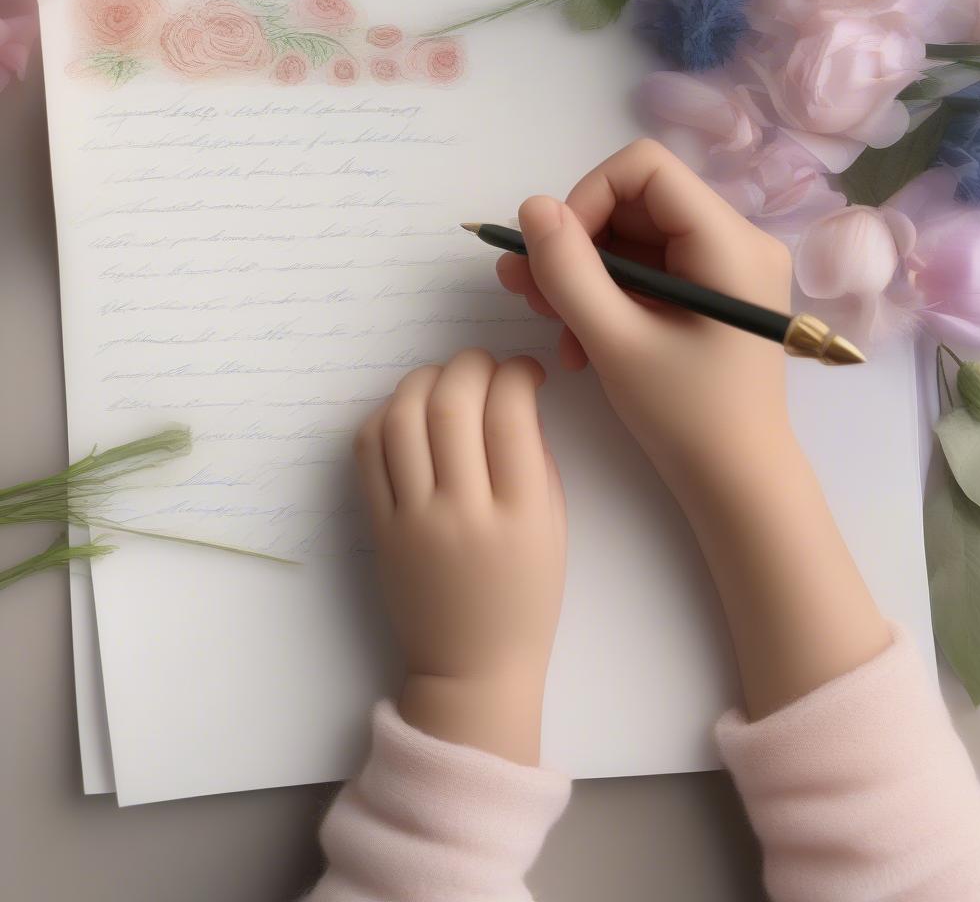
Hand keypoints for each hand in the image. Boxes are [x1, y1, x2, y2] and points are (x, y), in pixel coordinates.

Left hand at [354, 349, 565, 763]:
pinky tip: (408, 411)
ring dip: (423, 380)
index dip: (517, 374)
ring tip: (443, 381)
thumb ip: (537, 461)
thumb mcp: (554, 531)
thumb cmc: (525, 601)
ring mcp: (413, 520)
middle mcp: (464, 511)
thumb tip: (513, 400)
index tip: (524, 372)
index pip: (511, 415)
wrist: (470, 670)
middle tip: (482, 366)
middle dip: (469, 366)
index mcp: (522, 514)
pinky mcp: (378, 528)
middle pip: (451, 407)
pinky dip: (386, 414)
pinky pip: (368, 452)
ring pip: (402, 419)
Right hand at [500, 140, 888, 717]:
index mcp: (730, 243)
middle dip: (576, 243)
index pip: (645, 169)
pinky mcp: (709, 296)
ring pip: (635, 240)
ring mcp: (724, 269)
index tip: (553, 252)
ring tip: (544, 317)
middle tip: (527, 289)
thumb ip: (569, 272)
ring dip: (583, 274)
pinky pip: (647, 273)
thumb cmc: (686, 418)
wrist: (736, 482)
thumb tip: (531, 206)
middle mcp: (735, 241)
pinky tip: (577, 339)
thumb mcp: (617, 343)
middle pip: (636, 204)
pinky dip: (607, 296)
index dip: (586, 196)